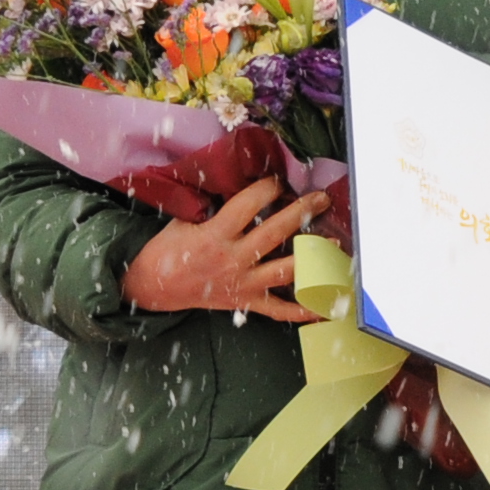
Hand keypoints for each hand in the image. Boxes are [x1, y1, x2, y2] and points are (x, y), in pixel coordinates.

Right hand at [124, 177, 327, 320]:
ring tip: (335, 245)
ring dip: (313, 258)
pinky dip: (302, 309)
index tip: (279, 180)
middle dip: (301, 212)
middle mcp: (232, 260)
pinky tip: (325, 305)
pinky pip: (278, 310)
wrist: (154, 288)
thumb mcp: (184, 220)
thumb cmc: (168, 249)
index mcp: (215, 235)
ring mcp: (242, 284)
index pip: (248, 205)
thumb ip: (213, 205)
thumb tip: (239, 183)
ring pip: (285, 272)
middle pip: (274, 234)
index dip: (267, 188)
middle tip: (321, 199)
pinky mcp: (245, 302)